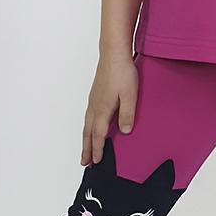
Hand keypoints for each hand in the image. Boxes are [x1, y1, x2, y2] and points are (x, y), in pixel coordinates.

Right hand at [81, 52, 138, 166]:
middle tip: (85, 162)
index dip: (98, 149)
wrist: (113, 53)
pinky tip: (90, 127)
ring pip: (86, 125)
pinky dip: (87, 128)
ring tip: (85, 150)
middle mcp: (94, 106)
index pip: (98, 135)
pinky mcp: (95, 94)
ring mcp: (93, 100)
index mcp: (103, 109)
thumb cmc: (123, 72)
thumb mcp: (130, 94)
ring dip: (85, 139)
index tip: (97, 161)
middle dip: (87, 148)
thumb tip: (125, 131)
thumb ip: (128, 114)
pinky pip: (88, 116)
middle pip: (88, 133)